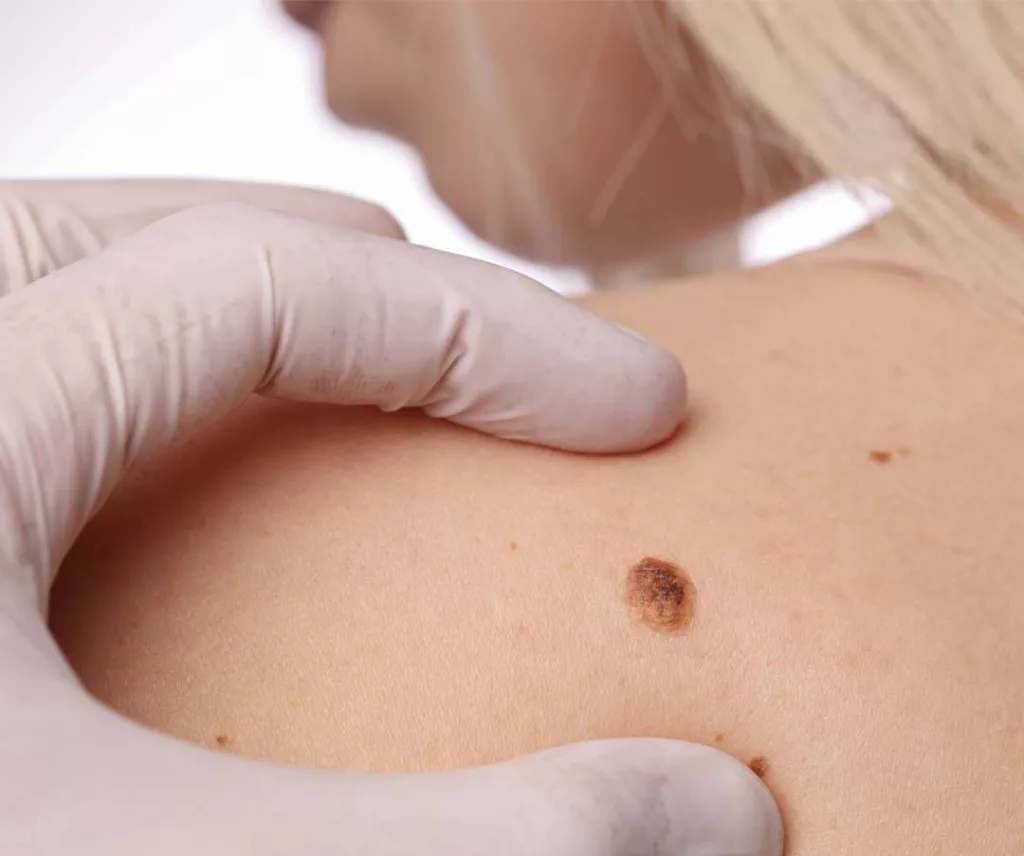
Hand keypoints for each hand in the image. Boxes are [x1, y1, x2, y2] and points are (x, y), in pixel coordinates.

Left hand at [0, 180, 778, 854]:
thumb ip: (447, 841)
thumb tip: (718, 815)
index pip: (263, 277)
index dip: (485, 329)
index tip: (637, 403)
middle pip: (168, 239)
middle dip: (373, 289)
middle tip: (504, 359)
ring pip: (83, 284)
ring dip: (246, 315)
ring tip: (372, 379)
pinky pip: (29, 376)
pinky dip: (144, 401)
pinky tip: (204, 488)